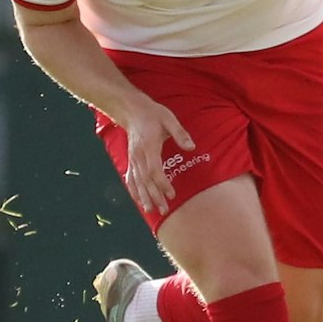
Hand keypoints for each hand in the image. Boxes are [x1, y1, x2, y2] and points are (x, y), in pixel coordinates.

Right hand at [118, 96, 195, 215]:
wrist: (132, 110)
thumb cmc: (152, 114)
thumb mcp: (169, 119)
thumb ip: (180, 133)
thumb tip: (191, 147)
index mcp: (148, 147)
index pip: (154, 171)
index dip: (162, 184)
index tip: (172, 194)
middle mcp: (138, 156)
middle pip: (145, 181)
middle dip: (154, 197)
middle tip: (163, 210)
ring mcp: (133, 159)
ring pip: (137, 182)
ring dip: (144, 197)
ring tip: (151, 211)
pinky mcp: (131, 160)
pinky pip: (130, 178)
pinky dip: (134, 190)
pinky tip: (138, 201)